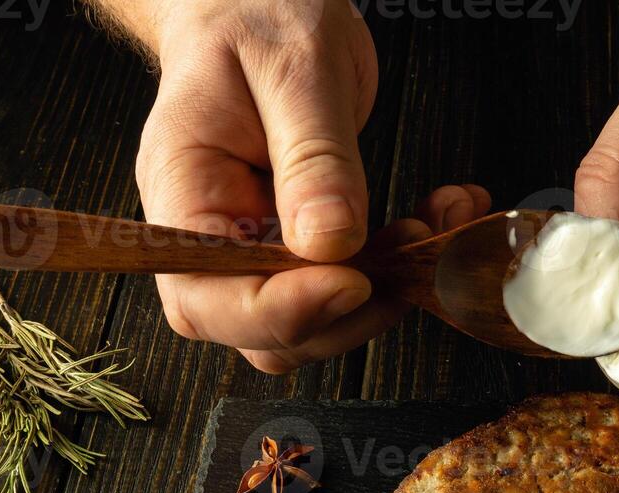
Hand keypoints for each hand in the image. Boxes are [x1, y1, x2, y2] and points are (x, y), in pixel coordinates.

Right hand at [120, 0, 490, 371]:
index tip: (354, 279)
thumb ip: (313, 158)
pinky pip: (348, 287)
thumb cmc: (258, 11)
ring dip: (385, 294)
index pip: (206, 299)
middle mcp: (211, 234)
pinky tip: (437, 217)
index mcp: (182, 191)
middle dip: (349, 312)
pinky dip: (400, 268)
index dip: (282, 310)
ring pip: (315, 326)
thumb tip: (329, 244)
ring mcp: (255, 245)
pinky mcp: (301, 245)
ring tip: (432, 224)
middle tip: (411, 247)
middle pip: (265, 334)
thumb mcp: (293, 66)